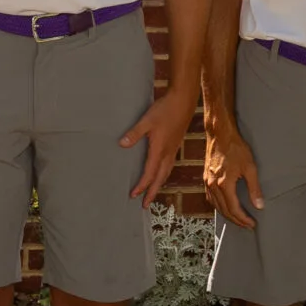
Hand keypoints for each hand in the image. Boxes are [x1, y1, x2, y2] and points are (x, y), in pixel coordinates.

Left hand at [121, 89, 195, 204]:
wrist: (183, 101)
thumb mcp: (147, 120)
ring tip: (153, 192)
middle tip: (145, 205)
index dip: (142, 186)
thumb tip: (122, 144)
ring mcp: (173, 150)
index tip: (133, 195)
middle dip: (152, 192)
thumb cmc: (165, 110)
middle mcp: (168, 153)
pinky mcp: (175, 145)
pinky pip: (169, 165)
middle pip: (160, 178)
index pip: (150, 174)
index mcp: (160, 150)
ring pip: (166, 173)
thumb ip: (134, 133)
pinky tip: (161, 172)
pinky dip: (164, 174)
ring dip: (159, 184)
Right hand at [204, 123, 262, 229]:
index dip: (243, 219)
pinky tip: (224, 206)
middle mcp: (213, 186)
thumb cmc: (236, 148)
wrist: (220, 134)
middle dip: (236, 220)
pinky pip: (210, 198)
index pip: (234, 209)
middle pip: (224, 210)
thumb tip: (259, 205)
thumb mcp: (250, 167)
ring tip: (238, 219)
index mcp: (224, 184)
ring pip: (216, 205)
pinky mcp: (206, 177)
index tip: (252, 224)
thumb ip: (254, 188)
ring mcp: (207, 182)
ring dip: (227, 215)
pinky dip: (218, 206)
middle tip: (247, 225)